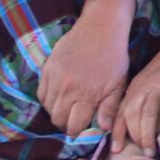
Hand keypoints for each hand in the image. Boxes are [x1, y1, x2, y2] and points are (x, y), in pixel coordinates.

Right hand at [39, 0, 134, 138]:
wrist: (100, 28)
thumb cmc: (114, 58)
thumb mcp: (118, 84)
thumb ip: (109, 108)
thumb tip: (102, 129)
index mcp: (87, 96)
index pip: (74, 126)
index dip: (77, 131)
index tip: (82, 129)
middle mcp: (68, 89)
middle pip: (58, 119)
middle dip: (66, 124)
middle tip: (73, 120)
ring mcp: (55, 79)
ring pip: (48, 108)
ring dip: (56, 112)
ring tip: (68, 108)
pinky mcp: (47, 69)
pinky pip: (41, 94)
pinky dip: (48, 100)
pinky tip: (59, 97)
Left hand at [113, 39, 159, 159]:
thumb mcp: (147, 87)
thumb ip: (140, 105)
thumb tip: (136, 133)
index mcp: (133, 90)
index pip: (120, 113)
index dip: (117, 133)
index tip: (116, 150)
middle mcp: (142, 89)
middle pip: (132, 115)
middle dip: (136, 136)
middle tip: (143, 152)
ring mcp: (157, 88)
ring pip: (148, 114)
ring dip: (149, 134)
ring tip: (152, 150)